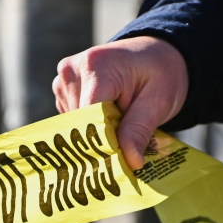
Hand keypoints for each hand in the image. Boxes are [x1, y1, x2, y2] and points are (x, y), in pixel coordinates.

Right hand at [53, 36, 188, 168]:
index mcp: (96, 66)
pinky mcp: (62, 89)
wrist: (154, 54)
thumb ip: (140, 130)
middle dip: (98, 143)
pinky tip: (108, 121)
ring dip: (94, 135)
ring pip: (72, 126)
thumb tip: (130, 162)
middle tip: (122, 158)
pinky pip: (71, 121)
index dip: (101, 145)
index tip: (118, 168)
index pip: (89, 117)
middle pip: (78, 124)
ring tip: (119, 129)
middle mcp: (73, 70)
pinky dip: (89, 128)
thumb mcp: (159, 101)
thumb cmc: (160, 73)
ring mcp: (64, 79)